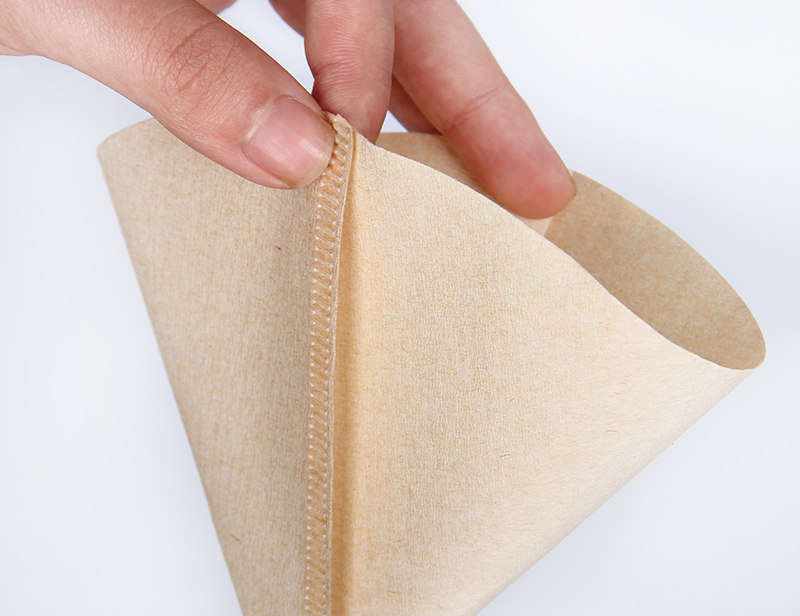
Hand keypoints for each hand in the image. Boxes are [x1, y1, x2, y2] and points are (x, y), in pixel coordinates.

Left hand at [1, 0, 572, 217]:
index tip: (349, 151)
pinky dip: (367, 113)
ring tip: (499, 183)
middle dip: (476, 103)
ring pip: (383, 37)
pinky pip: (329, 60)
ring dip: (441, 115)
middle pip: (408, 10)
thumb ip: (186, 66)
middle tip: (537, 188)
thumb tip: (296, 154)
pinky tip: (391, 155)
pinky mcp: (240, 5)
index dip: (366, 66)